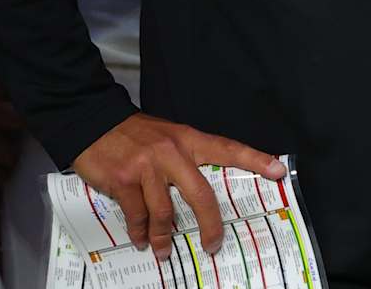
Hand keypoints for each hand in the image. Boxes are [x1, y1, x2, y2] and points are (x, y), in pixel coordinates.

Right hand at [71, 113, 284, 258]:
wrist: (91, 120)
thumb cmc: (132, 133)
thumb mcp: (164, 136)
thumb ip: (182, 159)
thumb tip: (197, 195)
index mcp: (186, 138)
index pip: (226, 148)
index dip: (254, 160)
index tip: (279, 171)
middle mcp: (170, 151)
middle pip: (201, 195)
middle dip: (210, 225)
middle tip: (213, 244)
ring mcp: (147, 166)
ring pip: (166, 213)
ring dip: (165, 238)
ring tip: (163, 249)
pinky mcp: (124, 179)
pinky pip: (138, 215)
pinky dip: (140, 231)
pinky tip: (140, 237)